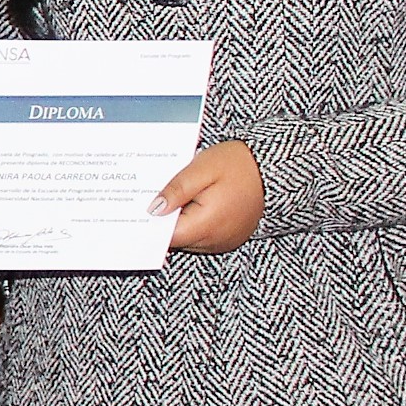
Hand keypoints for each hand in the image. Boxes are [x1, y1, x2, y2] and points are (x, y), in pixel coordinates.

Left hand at [154, 138, 263, 252]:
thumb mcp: (202, 168)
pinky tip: (188, 203)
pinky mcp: (228, 237)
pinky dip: (191, 221)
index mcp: (207, 225)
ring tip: (172, 198)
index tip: (132, 212)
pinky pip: (200, 235)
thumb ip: (176, 189)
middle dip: (160, 221)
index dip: (148, 225)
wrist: (273, 168)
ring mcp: (223, 241)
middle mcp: (215, 240)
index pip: (166, 237)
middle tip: (146, 199)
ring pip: (186, 238)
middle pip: (175, 239)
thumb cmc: (239, 163)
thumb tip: (152, 209)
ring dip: (177, 220)